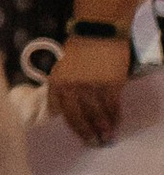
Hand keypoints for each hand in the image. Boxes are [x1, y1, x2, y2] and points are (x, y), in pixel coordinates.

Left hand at [49, 29, 130, 146]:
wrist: (97, 31)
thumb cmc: (78, 50)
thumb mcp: (60, 69)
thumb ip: (59, 90)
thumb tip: (60, 112)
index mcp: (57, 85)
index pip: (64, 113)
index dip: (74, 128)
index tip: (81, 137)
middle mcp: (72, 89)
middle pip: (80, 118)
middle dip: (88, 133)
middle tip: (95, 143)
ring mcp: (92, 88)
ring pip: (98, 115)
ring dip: (104, 128)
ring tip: (108, 137)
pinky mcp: (111, 85)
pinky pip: (113, 107)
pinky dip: (115, 117)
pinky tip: (117, 122)